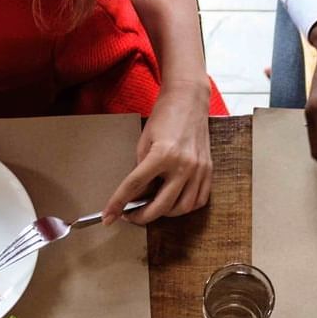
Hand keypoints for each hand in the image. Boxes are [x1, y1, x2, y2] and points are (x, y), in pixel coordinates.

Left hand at [104, 82, 211, 224]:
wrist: (189, 100)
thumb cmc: (165, 117)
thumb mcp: (144, 141)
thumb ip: (140, 169)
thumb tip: (135, 194)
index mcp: (163, 154)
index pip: (135, 186)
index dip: (118, 203)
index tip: (108, 216)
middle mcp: (183, 165)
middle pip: (160, 206)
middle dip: (141, 217)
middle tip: (130, 216)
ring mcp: (199, 170)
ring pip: (182, 209)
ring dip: (165, 214)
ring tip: (153, 209)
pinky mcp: (208, 171)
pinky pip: (198, 201)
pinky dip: (185, 208)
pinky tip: (174, 203)